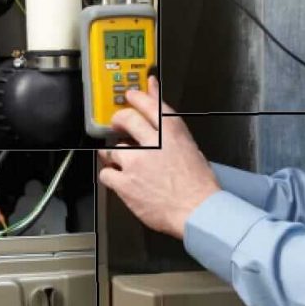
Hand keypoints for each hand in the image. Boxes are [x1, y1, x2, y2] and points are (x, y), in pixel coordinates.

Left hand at [97, 76, 220, 239]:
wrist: (197, 211)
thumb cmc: (198, 185)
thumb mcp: (190, 147)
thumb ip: (171, 127)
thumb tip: (161, 108)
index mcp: (171, 132)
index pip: (149, 103)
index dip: (137, 97)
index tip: (131, 95)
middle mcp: (151, 144)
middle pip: (125, 119)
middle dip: (119, 121)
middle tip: (118, 126)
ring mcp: (135, 163)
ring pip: (112, 149)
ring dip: (115, 155)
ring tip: (124, 163)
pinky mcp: (125, 183)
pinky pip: (106, 173)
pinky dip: (110, 175)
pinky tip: (119, 179)